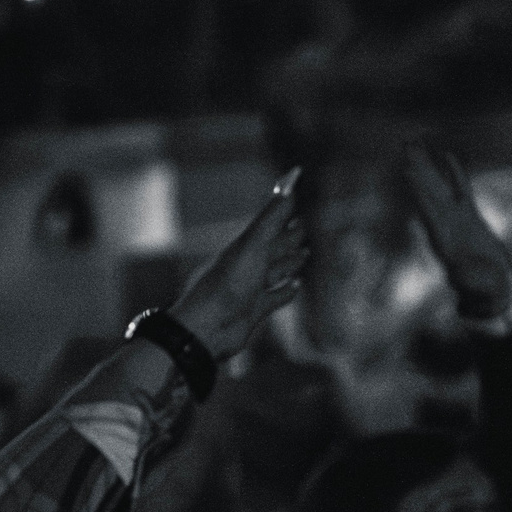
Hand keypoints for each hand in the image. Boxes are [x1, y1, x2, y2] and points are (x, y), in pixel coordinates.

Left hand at [168, 171, 309, 361]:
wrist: (207, 328)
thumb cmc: (227, 285)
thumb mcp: (252, 247)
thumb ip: (271, 217)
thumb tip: (289, 182)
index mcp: (247, 246)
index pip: (270, 223)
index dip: (283, 210)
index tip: (293, 194)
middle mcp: (250, 265)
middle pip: (274, 246)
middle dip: (289, 236)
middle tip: (302, 225)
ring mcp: (252, 288)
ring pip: (276, 270)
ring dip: (290, 261)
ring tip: (305, 253)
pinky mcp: (256, 309)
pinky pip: (276, 296)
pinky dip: (287, 290)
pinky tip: (296, 285)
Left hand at [405, 143, 511, 318]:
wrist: (492, 294)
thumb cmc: (485, 294)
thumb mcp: (476, 288)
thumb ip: (468, 280)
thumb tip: (459, 274)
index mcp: (446, 244)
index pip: (431, 213)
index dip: (421, 193)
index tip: (409, 173)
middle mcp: (447, 228)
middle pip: (430, 193)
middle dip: (419, 170)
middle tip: (406, 146)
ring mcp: (457, 221)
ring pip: (441, 188)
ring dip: (429, 167)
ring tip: (415, 145)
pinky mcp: (470, 218)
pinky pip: (462, 190)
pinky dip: (455, 174)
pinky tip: (448, 156)